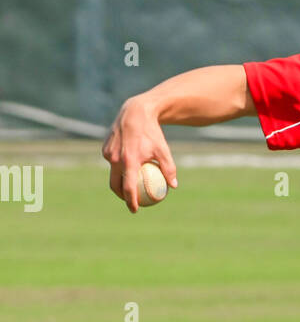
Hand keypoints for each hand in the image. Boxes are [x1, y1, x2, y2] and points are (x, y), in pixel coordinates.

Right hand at [102, 97, 177, 212]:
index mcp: (128, 161)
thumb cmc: (152, 132)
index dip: (130, 201)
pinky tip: (126, 168)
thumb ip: (169, 169)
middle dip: (120, 196)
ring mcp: (108, 153)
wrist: (135, 112)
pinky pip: (111, 162)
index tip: (135, 210)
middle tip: (129, 200)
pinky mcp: (105, 148)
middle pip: (114, 184)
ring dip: (118, 181)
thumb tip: (173, 186)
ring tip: (127, 187)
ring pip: (112, 173)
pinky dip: (117, 167)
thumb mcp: (163, 150)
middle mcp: (115, 158)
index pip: (127, 188)